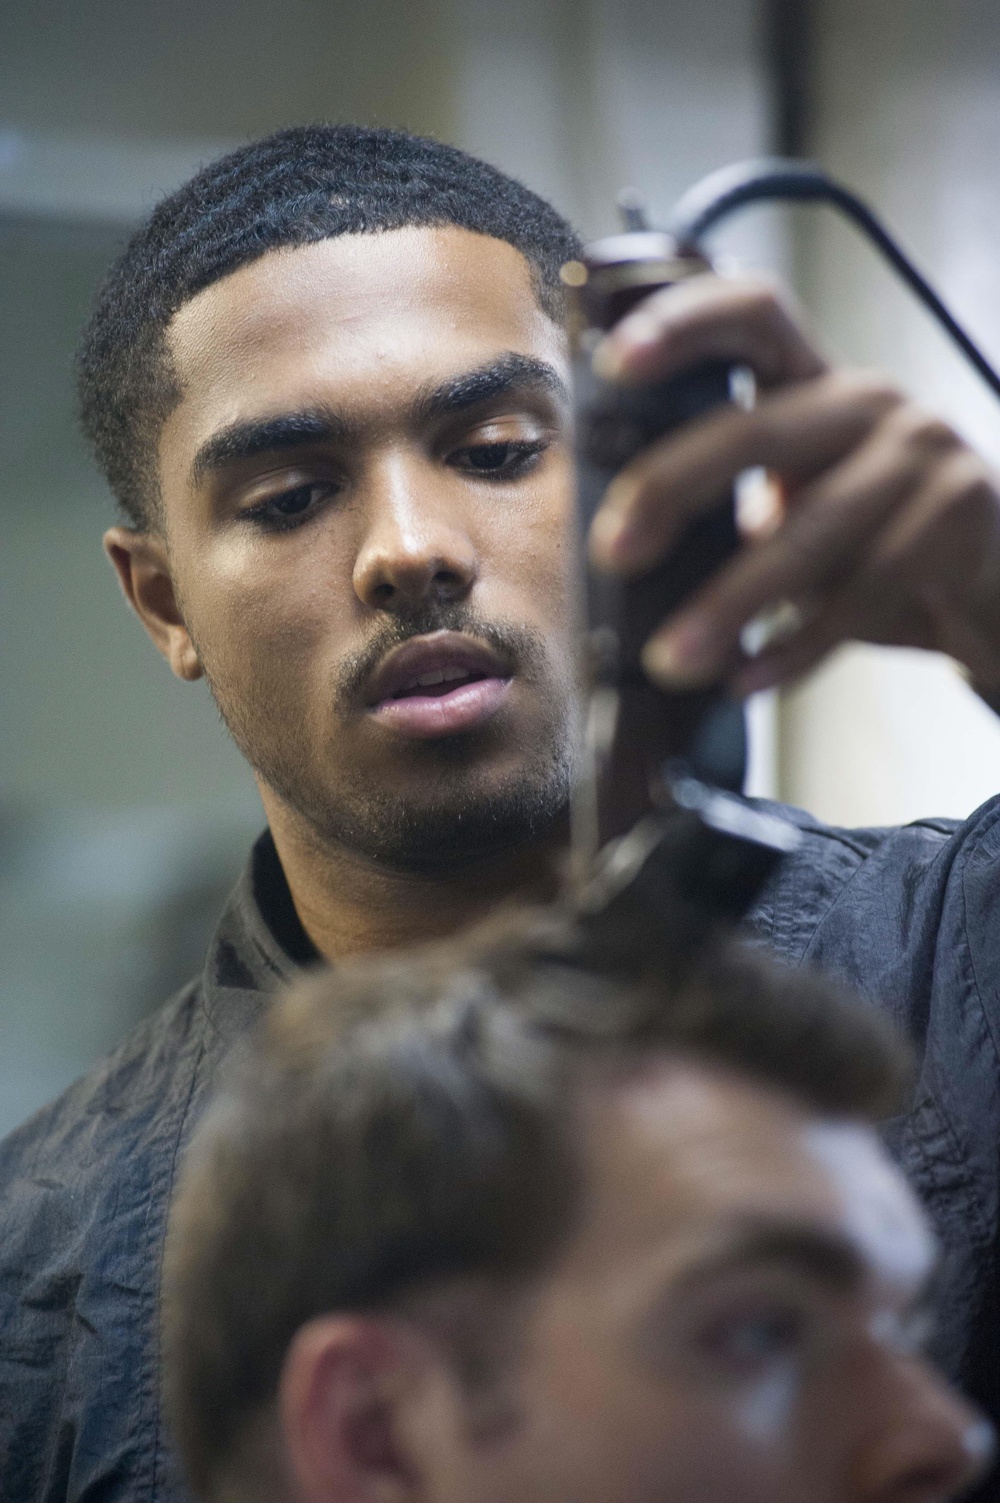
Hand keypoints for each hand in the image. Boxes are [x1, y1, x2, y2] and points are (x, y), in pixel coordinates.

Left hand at [588, 273, 999, 699]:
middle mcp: (867, 401)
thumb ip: (725, 505)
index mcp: (812, 382)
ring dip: (729, 602)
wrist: (988, 585)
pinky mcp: (958, 515)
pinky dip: (796, 647)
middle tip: (612, 552)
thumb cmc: (865, 545)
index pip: (751, 315)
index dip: (681, 325)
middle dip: (671, 488)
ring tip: (672, 659)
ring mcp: (921, 452)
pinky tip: (748, 679)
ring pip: (809, 530)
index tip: (613, 364)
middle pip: (755, 430)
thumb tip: (614, 549)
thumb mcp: (793, 506)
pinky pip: (862, 592)